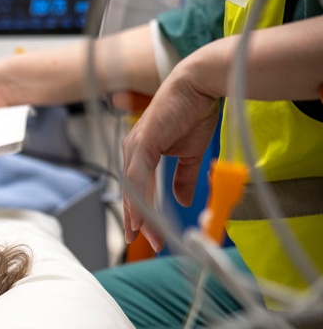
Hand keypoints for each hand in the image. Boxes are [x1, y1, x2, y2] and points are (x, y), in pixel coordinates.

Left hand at [121, 57, 220, 249]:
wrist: (199, 85)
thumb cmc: (193, 113)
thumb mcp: (189, 154)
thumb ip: (183, 178)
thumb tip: (183, 202)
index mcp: (140, 154)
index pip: (138, 191)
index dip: (142, 214)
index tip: (149, 235)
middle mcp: (132, 151)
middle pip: (131, 194)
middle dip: (138, 221)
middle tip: (147, 243)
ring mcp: (134, 147)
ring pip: (132, 190)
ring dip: (138, 215)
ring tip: (145, 236)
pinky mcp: (142, 143)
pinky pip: (137, 177)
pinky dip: (138, 198)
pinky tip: (140, 215)